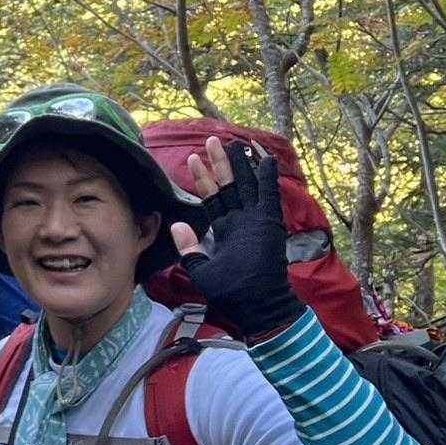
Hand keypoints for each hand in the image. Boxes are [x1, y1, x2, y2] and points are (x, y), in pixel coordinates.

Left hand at [170, 138, 304, 338]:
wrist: (255, 304)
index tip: (192, 159)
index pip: (211, 197)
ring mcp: (255, 219)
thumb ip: (189, 248)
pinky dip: (268, 177)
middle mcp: (240, 220)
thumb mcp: (201, 269)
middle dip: (220, 163)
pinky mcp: (269, 222)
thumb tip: (176, 225)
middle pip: (228, 184)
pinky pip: (269, 195)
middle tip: (211, 140)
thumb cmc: (231, 292)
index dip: (202, 178)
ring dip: (241, 164)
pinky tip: (266, 159)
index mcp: (224, 229)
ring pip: (246, 184)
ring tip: (234, 142)